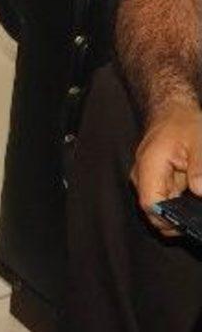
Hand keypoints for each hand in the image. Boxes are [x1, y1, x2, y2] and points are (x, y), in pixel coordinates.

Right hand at [130, 101, 201, 235]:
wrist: (172, 113)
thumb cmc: (184, 124)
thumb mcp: (200, 141)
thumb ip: (200, 168)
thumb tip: (201, 192)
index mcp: (149, 166)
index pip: (150, 203)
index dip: (169, 218)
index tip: (189, 223)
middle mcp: (142, 176)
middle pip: (154, 211)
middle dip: (176, 221)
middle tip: (198, 219)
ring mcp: (146, 181)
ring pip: (159, 209)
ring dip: (178, 215)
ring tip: (197, 210)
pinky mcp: (155, 183)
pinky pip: (164, 201)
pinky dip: (178, 207)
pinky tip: (193, 203)